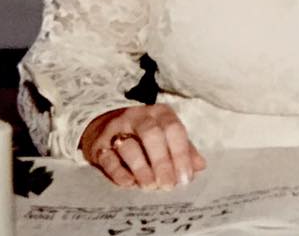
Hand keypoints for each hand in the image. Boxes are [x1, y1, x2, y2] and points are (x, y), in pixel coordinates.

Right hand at [80, 104, 206, 189]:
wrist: (101, 127)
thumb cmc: (142, 135)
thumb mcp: (165, 136)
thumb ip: (183, 149)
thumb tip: (200, 166)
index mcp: (160, 113)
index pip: (174, 129)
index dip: (181, 153)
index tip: (185, 177)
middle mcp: (138, 116)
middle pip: (152, 134)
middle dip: (162, 161)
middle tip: (168, 185)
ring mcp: (116, 129)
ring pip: (129, 146)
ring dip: (142, 168)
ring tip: (150, 186)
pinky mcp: (98, 145)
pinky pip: (108, 158)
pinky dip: (119, 172)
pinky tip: (129, 183)